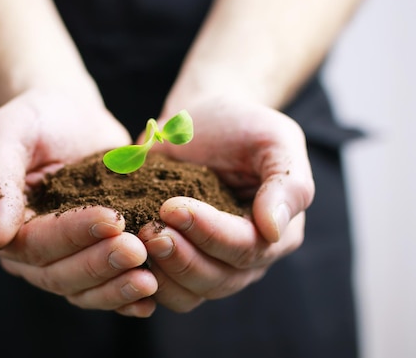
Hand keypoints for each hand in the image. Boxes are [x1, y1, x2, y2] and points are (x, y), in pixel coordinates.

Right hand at [0, 87, 157, 316]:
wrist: (72, 116)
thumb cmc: (38, 117)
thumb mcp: (8, 132)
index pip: (34, 242)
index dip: (73, 234)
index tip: (113, 218)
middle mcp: (22, 250)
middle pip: (59, 273)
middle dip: (100, 263)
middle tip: (138, 249)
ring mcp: (57, 257)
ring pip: (82, 288)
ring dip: (115, 286)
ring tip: (149, 278)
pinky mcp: (88, 255)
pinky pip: (102, 288)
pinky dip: (123, 296)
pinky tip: (151, 297)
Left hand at [139, 96, 313, 311]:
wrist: (200, 121)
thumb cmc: (241, 126)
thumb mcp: (275, 141)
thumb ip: (286, 183)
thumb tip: (273, 230)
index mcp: (279, 233)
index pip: (247, 249)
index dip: (210, 233)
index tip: (173, 207)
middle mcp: (248, 258)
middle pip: (218, 279)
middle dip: (182, 257)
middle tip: (151, 229)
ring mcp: (213, 264)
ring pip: (190, 294)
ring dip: (163, 272)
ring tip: (140, 237)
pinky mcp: (180, 262)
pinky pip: (165, 289)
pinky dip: (145, 277)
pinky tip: (128, 251)